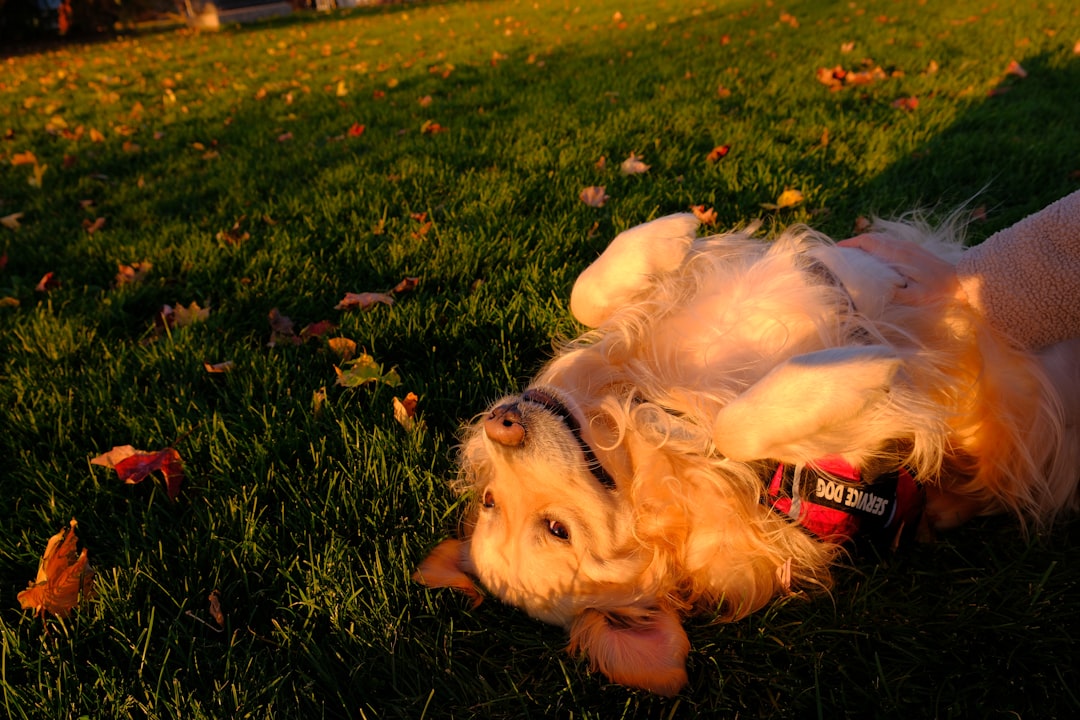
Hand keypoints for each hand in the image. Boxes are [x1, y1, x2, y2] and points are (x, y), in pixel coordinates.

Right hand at [838, 235, 967, 306]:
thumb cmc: (939, 290)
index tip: (834, 251)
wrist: (964, 280)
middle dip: (852, 245)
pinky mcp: (913, 250)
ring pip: (879, 240)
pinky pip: (887, 244)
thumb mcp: (914, 297)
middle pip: (870, 239)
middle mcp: (900, 246)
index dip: (849, 244)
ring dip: (863, 247)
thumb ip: (892, 293)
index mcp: (897, 254)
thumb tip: (868, 293)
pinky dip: (874, 249)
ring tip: (851, 259)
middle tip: (838, 257)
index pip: (867, 242)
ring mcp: (908, 246)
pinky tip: (873, 262)